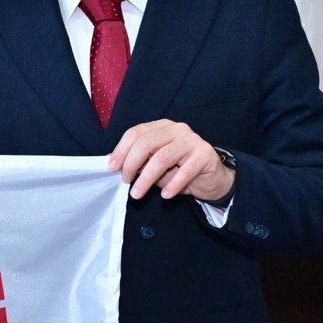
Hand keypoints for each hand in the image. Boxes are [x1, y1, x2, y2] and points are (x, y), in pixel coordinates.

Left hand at [107, 119, 234, 202]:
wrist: (210, 179)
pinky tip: (166, 196)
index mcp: (161, 127)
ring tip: (137, 194)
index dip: (122, 150)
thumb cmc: (179, 170)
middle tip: (125, 181)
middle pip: (146, 143)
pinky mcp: (205, 154)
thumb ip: (138, 161)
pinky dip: (173, 185)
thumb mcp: (154, 165)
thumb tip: (114, 163)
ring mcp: (192, 140)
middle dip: (131, 164)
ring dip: (147, 178)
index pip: (136, 133)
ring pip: (162, 157)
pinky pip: (185, 171)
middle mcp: (176, 129)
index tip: (112, 168)